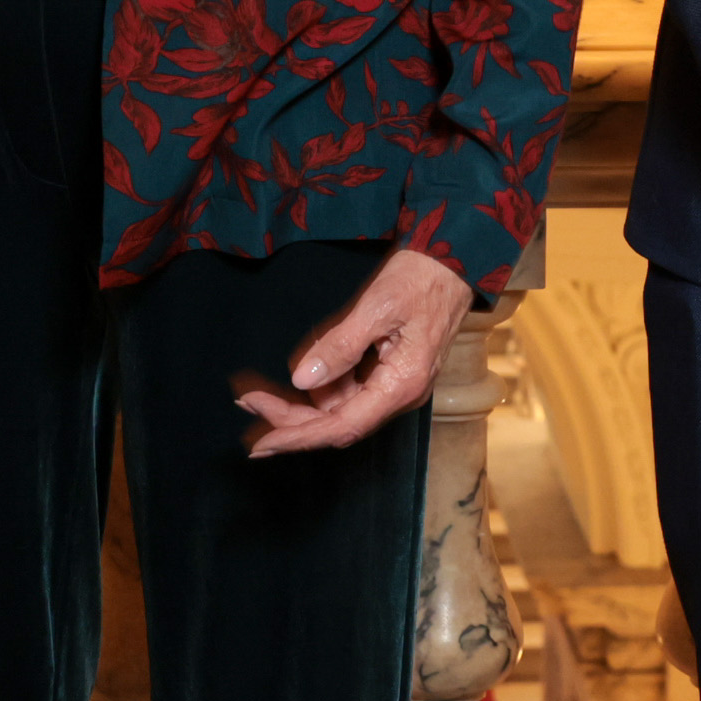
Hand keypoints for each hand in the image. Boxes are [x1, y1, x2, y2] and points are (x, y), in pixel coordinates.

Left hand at [239, 248, 473, 456]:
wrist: (455, 259)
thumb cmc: (422, 277)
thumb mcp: (376, 306)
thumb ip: (340, 345)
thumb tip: (302, 380)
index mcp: (402, 385)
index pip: (342, 426)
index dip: (299, 436)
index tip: (261, 442)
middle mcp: (400, 394)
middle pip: (337, 421)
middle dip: (290, 418)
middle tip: (246, 403)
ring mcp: (396, 384)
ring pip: (340, 406)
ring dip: (301, 401)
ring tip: (258, 389)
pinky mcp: (391, 371)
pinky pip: (349, 388)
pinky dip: (321, 384)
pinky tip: (302, 369)